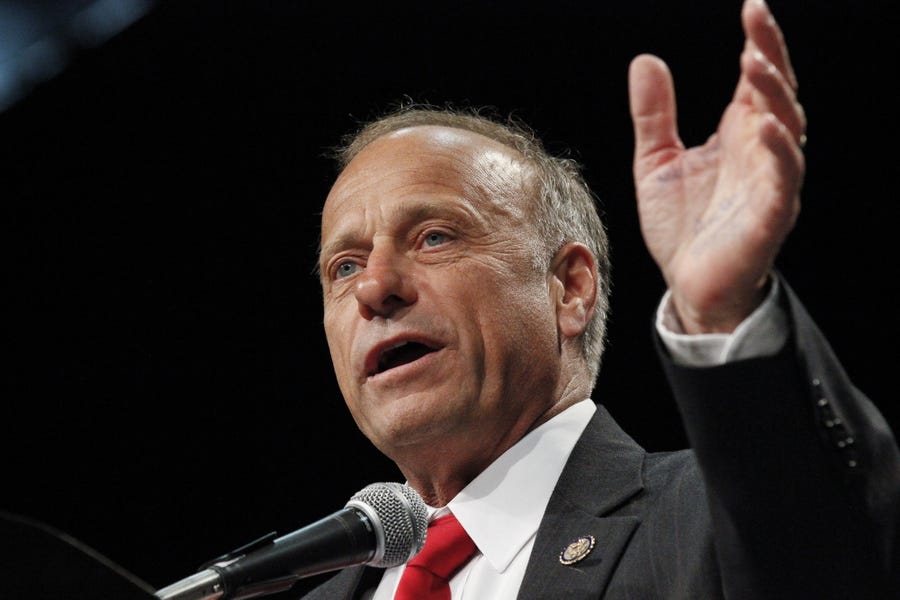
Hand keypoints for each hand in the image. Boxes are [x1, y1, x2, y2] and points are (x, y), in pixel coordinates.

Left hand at [628, 0, 805, 333]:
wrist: (689, 285)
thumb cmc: (681, 226)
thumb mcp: (655, 162)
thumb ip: (654, 115)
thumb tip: (645, 59)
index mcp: (738, 134)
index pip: (756, 79)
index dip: (758, 42)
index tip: (751, 6)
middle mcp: (761, 151)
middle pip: (777, 93)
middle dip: (770, 55)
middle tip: (756, 21)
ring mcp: (770, 182)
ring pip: (787, 128)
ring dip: (775, 95)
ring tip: (754, 62)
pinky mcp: (770, 216)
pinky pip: (783, 180)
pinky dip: (780, 152)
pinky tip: (767, 127)